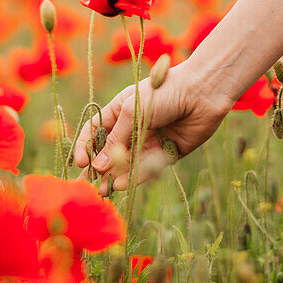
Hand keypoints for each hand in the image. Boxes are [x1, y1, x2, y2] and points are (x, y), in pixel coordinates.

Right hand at [72, 62, 232, 194]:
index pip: (96, 130)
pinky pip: (147, 167)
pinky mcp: (166, 153)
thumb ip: (115, 139)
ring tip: (102, 191)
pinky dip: (134, 177)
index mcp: (120, 110)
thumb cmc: (163, 92)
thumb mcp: (131, 112)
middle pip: (110, 151)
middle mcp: (133, 127)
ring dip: (114, 176)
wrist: (202, 92)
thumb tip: (98, 164)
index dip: (85, 146)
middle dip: (98, 167)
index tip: (80, 161)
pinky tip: (121, 184)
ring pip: (127, 163)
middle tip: (87, 185)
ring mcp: (149, 140)